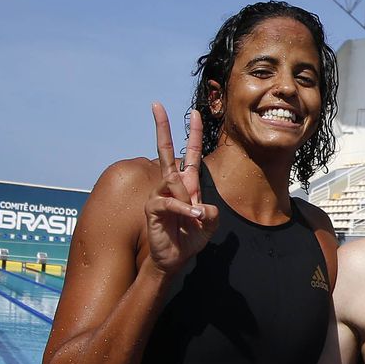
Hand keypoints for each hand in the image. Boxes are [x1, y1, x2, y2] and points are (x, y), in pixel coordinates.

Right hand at [144, 104, 218, 273]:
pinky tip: (191, 219)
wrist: (175, 258)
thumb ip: (211, 211)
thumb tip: (198, 206)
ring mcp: (159, 194)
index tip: (196, 113)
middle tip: (156, 105)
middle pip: (165, 151)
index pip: (190, 154)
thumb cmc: (191, 237)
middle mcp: (171, 185)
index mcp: (187, 184)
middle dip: (162, 128)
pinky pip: (169, 202)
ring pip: (174, 182)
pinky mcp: (153, 207)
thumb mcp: (210, 223)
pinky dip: (183, 211)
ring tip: (193, 218)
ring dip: (188, 200)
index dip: (193, 134)